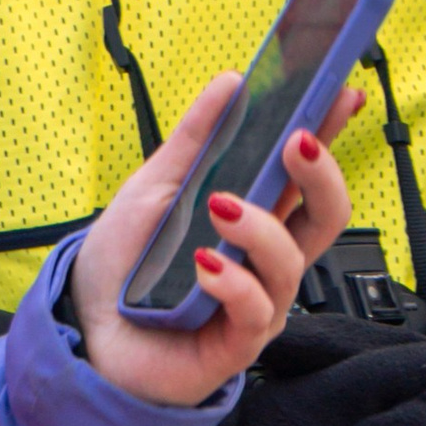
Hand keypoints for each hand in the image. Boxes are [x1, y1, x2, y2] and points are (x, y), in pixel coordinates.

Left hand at [69, 73, 358, 407]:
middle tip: (297, 142)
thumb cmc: (125, 266)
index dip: (332, 134)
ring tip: (221, 206)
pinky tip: (204, 264)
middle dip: (322, 175)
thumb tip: (233, 82)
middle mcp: (266, 260)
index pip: (306, 173)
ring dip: (259, 227)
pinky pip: (255, 310)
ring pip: (290, 262)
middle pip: (327, 217)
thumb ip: (195, 140)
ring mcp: (258, 302)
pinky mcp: (236, 343)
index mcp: (256, 218)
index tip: (342, 93)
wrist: (83, 330)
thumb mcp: (153, 189)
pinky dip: (233, 282)